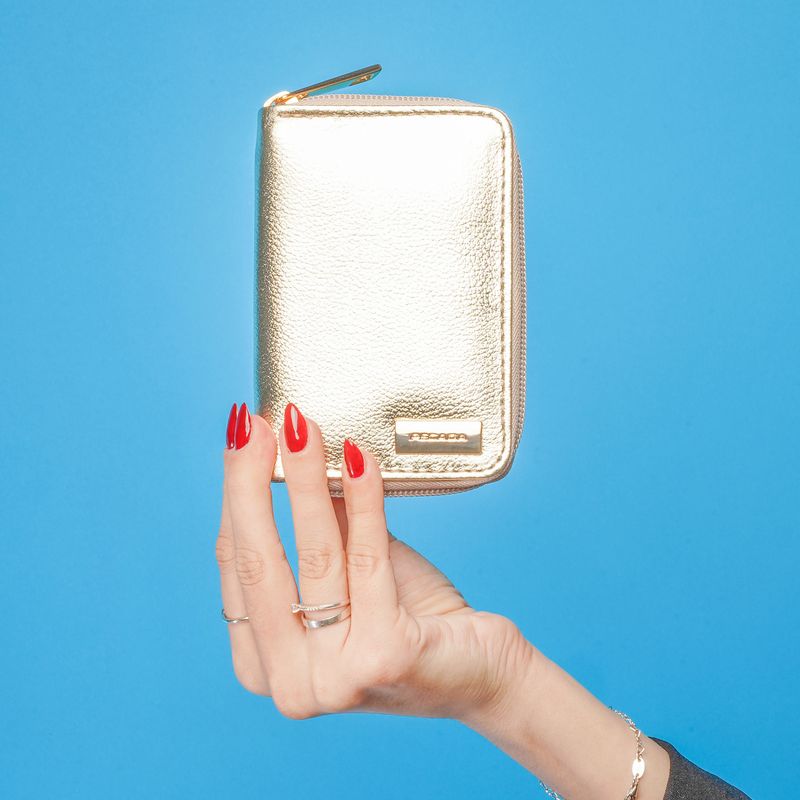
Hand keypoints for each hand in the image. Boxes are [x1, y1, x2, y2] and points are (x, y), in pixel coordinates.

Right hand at [215, 402, 534, 721]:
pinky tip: (361, 459)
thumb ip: (319, 530)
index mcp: (264, 666)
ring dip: (307, 479)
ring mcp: (334, 678)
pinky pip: (369, 558)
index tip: (244, 440)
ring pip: (315, 555)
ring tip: (304, 428)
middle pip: (258, 564)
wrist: (480, 674)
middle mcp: (290, 684)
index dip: (236, 497)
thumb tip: (292, 453)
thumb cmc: (410, 621)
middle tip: (256, 424)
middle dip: (250, 483)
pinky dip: (364, 502)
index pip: (236, 566)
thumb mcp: (350, 574)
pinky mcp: (385, 658)